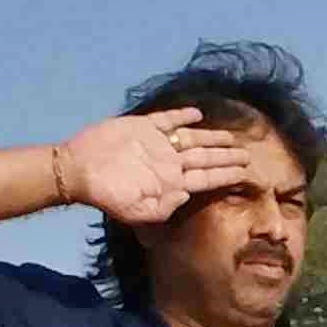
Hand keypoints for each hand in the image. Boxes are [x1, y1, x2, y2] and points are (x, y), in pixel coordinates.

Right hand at [53, 107, 255, 225]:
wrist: (78, 169)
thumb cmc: (106, 194)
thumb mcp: (135, 212)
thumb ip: (163, 208)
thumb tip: (186, 195)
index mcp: (171, 182)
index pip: (206, 178)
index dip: (226, 175)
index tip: (246, 173)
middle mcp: (169, 162)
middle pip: (205, 158)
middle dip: (227, 157)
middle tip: (249, 154)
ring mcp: (157, 143)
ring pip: (192, 138)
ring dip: (212, 137)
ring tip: (232, 137)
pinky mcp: (143, 126)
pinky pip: (167, 119)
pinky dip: (182, 116)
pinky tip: (198, 114)